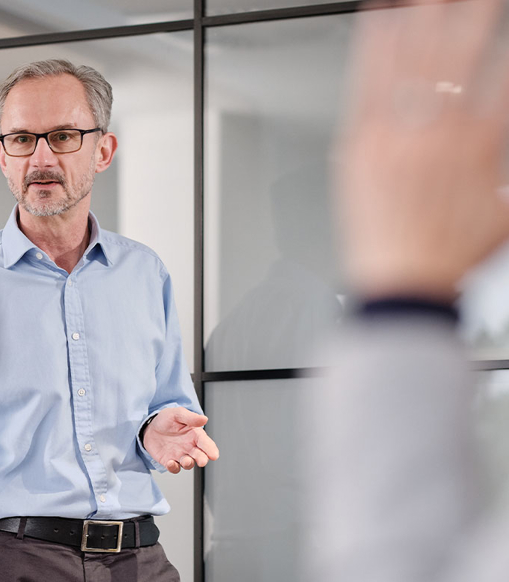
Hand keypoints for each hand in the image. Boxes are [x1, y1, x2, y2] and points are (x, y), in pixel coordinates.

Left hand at [143, 407, 218, 473]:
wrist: (149, 427)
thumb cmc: (166, 419)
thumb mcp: (177, 414)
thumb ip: (190, 417)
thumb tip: (204, 419)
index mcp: (195, 435)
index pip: (206, 443)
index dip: (211, 449)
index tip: (214, 455)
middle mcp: (190, 447)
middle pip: (200, 456)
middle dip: (202, 460)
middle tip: (202, 461)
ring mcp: (180, 455)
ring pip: (188, 464)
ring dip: (189, 464)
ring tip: (186, 461)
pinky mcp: (169, 461)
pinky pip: (174, 468)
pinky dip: (173, 467)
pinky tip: (170, 462)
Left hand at [338, 0, 508, 300]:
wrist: (403, 285)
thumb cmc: (451, 253)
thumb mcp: (507, 208)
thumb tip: (503, 128)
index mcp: (481, 143)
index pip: (502, 71)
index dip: (503, 35)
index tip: (500, 11)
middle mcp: (439, 132)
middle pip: (457, 52)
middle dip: (468, 10)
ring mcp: (395, 136)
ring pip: (410, 61)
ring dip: (421, 16)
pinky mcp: (358, 147)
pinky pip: (365, 87)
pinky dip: (373, 48)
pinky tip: (377, 20)